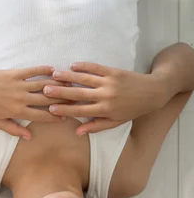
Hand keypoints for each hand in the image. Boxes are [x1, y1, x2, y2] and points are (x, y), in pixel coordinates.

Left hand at [0, 66, 66, 139]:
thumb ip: (14, 129)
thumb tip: (29, 137)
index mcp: (17, 112)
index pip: (42, 116)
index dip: (56, 117)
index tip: (67, 117)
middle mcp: (21, 99)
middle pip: (48, 100)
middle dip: (63, 100)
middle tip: (76, 100)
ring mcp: (19, 85)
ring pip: (44, 85)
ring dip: (58, 85)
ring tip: (70, 85)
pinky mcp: (15, 73)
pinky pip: (33, 71)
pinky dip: (44, 70)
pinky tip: (54, 70)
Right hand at [44, 63, 170, 134]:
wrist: (153, 92)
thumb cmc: (133, 110)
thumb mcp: (116, 122)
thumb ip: (96, 126)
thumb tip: (77, 132)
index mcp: (105, 110)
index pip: (80, 111)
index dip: (64, 110)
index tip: (50, 109)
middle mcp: (106, 96)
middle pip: (79, 94)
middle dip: (61, 92)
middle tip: (45, 90)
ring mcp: (109, 82)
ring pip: (85, 79)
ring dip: (68, 77)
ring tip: (54, 75)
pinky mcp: (114, 71)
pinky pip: (96, 68)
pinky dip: (84, 66)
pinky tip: (72, 65)